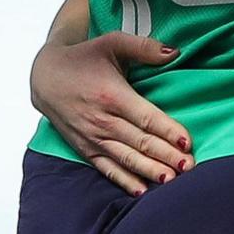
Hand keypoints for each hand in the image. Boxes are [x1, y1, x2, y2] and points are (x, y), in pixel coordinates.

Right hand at [35, 28, 190, 192]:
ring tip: (172, 180)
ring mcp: (92, 137)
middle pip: (139, 142)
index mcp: (112, 95)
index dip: (168, 131)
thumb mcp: (112, 43)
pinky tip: (142, 191)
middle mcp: (101, 120)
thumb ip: (144, 48)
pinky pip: (107, 169)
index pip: (145, 118)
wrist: (45, 77)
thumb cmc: (83, 58)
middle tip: (189, 166)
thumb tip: (176, 53)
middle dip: (165, 156)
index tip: (187, 142)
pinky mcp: (85, 148)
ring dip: (149, 170)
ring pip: (126, 158)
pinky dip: (124, 181)